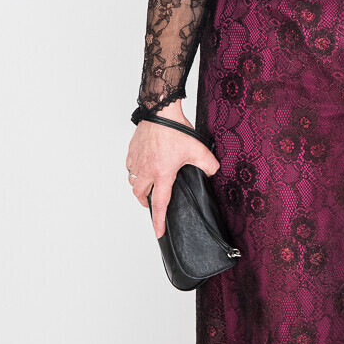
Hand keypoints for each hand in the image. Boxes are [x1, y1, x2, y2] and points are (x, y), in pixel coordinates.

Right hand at [125, 111, 219, 238]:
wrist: (160, 110)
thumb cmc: (176, 129)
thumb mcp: (199, 149)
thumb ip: (209, 165)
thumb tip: (213, 173)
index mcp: (162, 173)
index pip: (160, 203)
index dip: (159, 221)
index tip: (158, 232)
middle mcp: (146, 169)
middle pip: (140, 195)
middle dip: (146, 203)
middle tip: (153, 205)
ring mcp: (137, 160)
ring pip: (133, 181)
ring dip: (139, 188)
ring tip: (148, 188)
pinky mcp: (132, 150)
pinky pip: (129, 166)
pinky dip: (134, 171)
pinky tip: (142, 168)